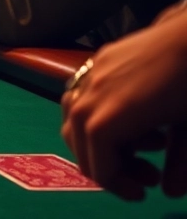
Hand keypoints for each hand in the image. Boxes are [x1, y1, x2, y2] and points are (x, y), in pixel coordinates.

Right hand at [61, 8, 186, 199]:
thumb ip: (181, 165)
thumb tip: (170, 190)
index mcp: (108, 118)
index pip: (97, 165)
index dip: (119, 186)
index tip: (146, 192)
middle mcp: (89, 96)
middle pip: (79, 143)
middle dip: (110, 165)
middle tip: (147, 173)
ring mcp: (90, 74)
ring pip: (74, 118)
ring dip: (101, 139)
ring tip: (141, 143)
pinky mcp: (99, 59)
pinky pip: (82, 95)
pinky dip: (98, 115)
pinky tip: (134, 115)